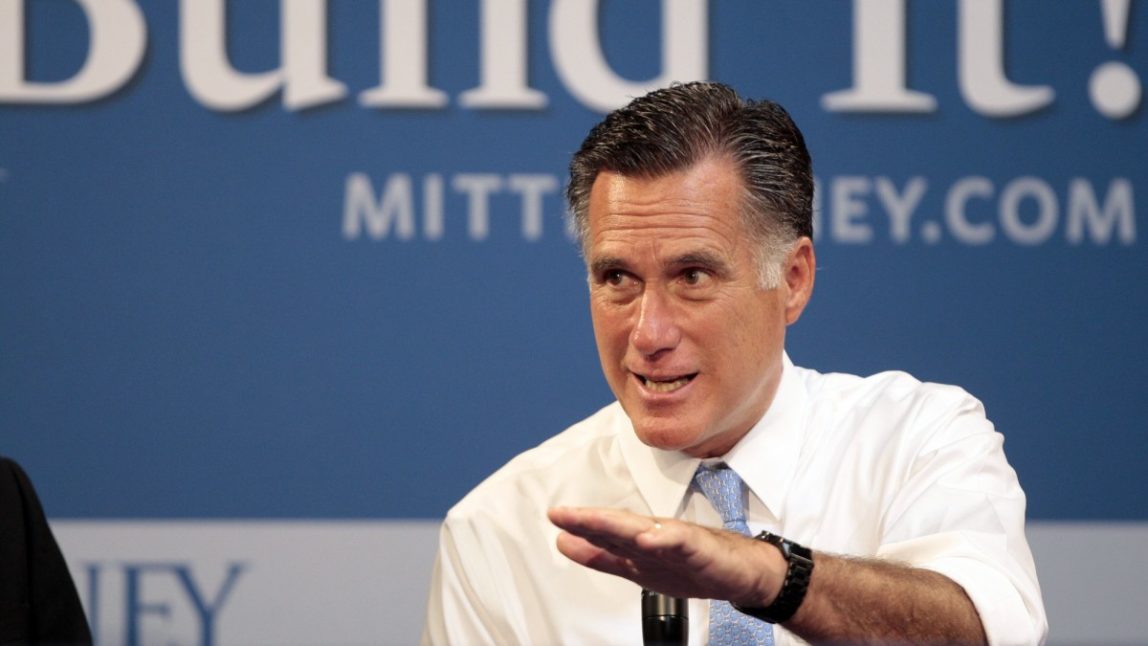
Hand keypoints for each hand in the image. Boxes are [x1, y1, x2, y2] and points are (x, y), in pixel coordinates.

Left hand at [547, 506, 785, 605]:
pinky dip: (665, 540)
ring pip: (643, 529)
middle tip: (562, 514)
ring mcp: (677, 540)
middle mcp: (654, 536)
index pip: (604, 533)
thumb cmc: (693, 565)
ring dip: (618, 524)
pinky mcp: (700, 549)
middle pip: (617, 526)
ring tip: (593, 520)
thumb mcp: (637, 567)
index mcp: (638, 543)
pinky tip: (650, 539)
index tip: (554, 516)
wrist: (742, 572)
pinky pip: (681, 543)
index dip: (579, 526)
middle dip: (590, 520)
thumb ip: (601, 555)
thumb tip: (563, 542)